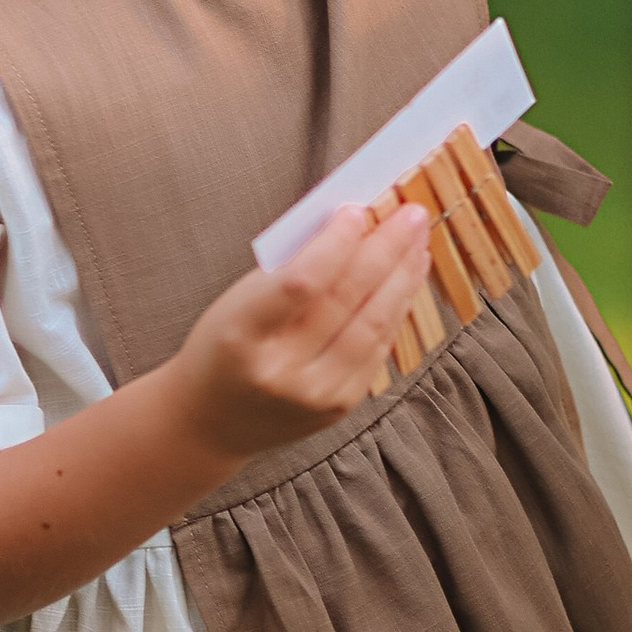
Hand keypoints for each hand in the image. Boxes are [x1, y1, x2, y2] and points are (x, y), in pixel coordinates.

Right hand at [169, 204, 431, 465]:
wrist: (212, 421)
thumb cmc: (224, 347)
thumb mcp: (238, 302)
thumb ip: (290, 268)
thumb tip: (352, 225)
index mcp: (242, 336)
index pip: (302, 283)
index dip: (337, 244)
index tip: (358, 211)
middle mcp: (281, 371)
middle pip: (346, 300)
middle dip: (386, 250)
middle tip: (412, 214)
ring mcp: (315, 395)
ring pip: (373, 325)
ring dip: (402, 277)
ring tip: (419, 241)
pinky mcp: (340, 406)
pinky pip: (378, 348)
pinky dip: (396, 309)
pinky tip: (407, 279)